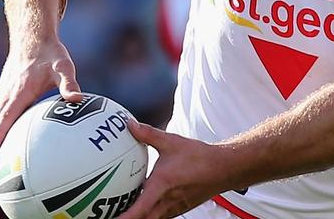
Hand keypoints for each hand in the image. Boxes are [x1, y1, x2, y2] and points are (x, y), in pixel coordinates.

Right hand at [0, 36, 82, 167]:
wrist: (32, 36)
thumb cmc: (50, 52)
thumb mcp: (64, 66)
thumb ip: (69, 83)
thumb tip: (77, 99)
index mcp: (17, 94)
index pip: (2, 123)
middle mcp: (5, 97)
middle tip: (0, 175)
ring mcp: (3, 95)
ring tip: (4, 166)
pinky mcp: (5, 94)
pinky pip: (0, 117)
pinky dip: (1, 132)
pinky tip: (15, 142)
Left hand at [117, 120, 232, 218]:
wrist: (224, 168)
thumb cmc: (199, 156)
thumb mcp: (172, 141)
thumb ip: (148, 134)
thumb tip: (130, 124)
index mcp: (162, 185)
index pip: (139, 209)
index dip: (124, 217)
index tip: (109, 217)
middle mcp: (167, 201)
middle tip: (109, 213)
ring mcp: (173, 208)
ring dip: (139, 217)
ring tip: (123, 212)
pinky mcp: (179, 209)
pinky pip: (160, 216)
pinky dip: (149, 214)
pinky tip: (143, 206)